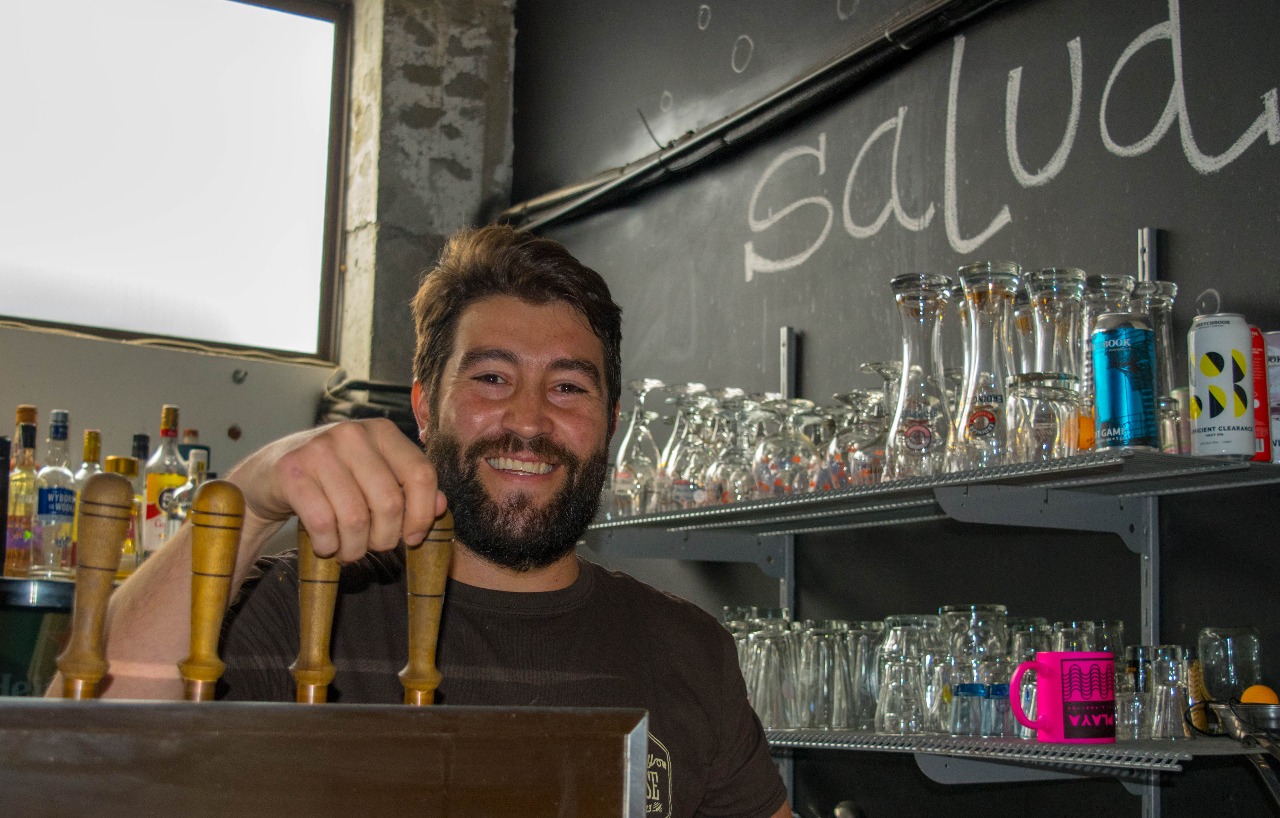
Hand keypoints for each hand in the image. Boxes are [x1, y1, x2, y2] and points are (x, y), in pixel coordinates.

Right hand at [225, 419, 446, 562]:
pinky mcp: (292, 472)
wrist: (268, 475)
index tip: (413, 537)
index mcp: (382, 431)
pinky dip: (328, 545)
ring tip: (349, 550)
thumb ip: (410, 488)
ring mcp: (320, 450)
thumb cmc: (333, 480)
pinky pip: (323, 523)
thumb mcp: (375, 476)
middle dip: (385, 538)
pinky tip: (327, 545)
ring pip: (356, 518)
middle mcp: (353, 434)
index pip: (421, 475)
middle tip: (374, 547)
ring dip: (355, 548)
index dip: (422, 514)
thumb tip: (440, 506)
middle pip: (390, 503)